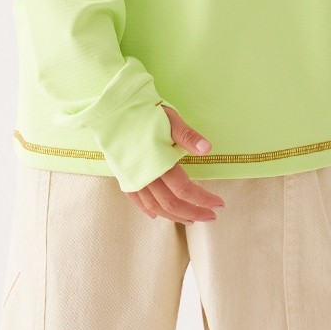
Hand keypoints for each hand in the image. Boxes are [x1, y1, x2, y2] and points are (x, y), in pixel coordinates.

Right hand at [129, 104, 226, 221]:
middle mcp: (145, 175)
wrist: (112, 110)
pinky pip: (135, 199)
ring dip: (174, 216)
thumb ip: (187, 136)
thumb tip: (207, 148)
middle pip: (171, 203)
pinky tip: (156, 215)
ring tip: (190, 219)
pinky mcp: (124, 176)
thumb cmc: (143, 112)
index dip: (203, 199)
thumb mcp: (170, 119)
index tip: (219, 204)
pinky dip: (147, 210)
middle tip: (211, 216)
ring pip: (155, 206)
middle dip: (193, 212)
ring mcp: (132, 178)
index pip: (184, 190)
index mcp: (159, 162)